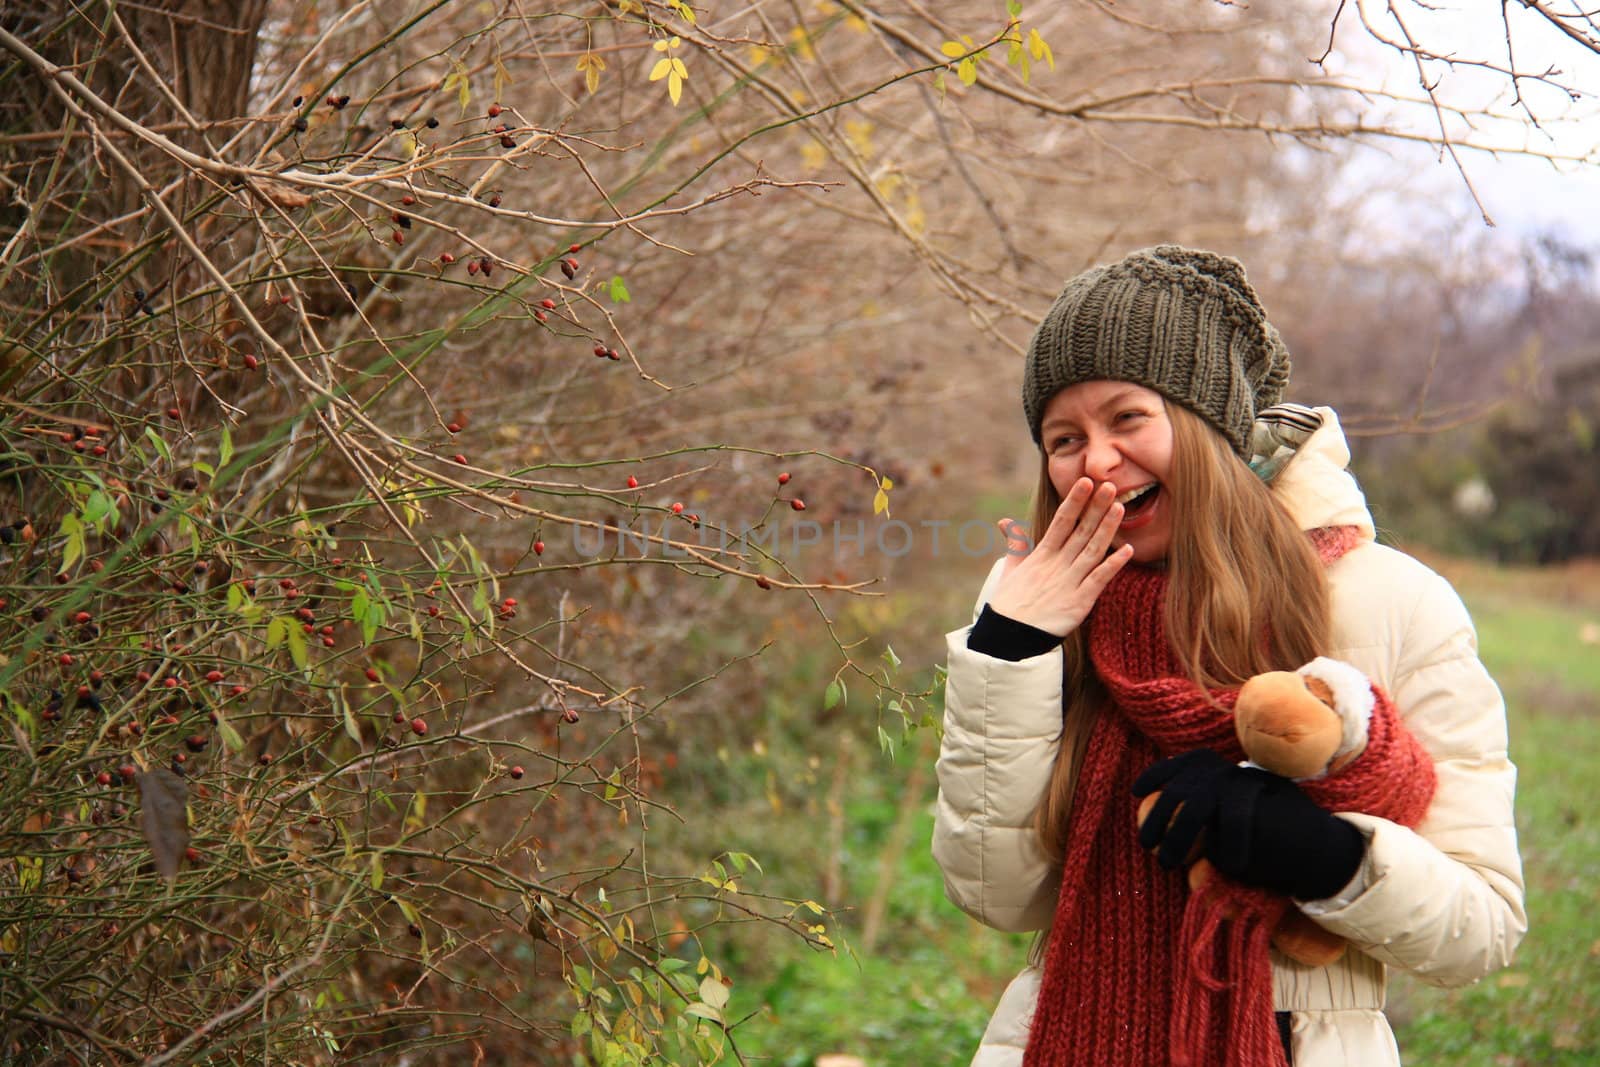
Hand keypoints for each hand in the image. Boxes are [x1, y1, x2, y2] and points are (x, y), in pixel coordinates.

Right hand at [988, 478, 1133, 636]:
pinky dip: (1113, 566)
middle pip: (1080, 531)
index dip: (1075, 501)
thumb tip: (1008, 522)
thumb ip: (1016, 545)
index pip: (1061, 522)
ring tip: (1120, 507)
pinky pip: (1098, 581)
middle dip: (1095, 508)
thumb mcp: (1010, 570)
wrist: (1008, 638)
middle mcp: (1056, 565)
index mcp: (1041, 556)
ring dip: (1107, 529)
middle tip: (1110, 485)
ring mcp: (1068, 583)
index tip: (1086, 482)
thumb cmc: (1008, 605)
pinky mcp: (1078, 603)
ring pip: (1092, 550)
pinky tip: (1127, 550)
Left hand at [1133, 750, 1365, 900]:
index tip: (1136, 791)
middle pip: (1185, 787)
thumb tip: (1164, 825)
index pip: (1191, 762)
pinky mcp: (1262, 812)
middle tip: (1146, 843)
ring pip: (1197, 808)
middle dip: (1158, 816)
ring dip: (1176, 838)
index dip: (1160, 773)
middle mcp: (1241, 772)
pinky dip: (1222, 854)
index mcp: (1235, 770)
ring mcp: (1252, 788)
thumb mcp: (1238, 822)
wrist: (1326, 852)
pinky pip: (1224, 835)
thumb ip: (1210, 816)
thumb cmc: (1278, 843)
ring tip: (1167, 863)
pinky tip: (1231, 865)